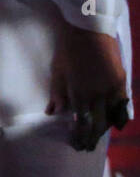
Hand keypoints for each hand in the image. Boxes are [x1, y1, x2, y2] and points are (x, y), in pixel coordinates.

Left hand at [47, 20, 128, 150]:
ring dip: (104, 128)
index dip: (79, 135)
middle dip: (91, 137)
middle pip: (97, 123)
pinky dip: (120, 117)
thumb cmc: (67, 49)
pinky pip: (123, 105)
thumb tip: (52, 112)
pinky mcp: (121, 80)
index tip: (76, 144)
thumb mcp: (57, 71)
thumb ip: (57, 93)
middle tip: (86, 146)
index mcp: (79, 92)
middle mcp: (98, 94)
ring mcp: (112, 88)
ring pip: (111, 117)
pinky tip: (117, 125)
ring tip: (97, 136)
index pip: (81, 122)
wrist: (88, 29)